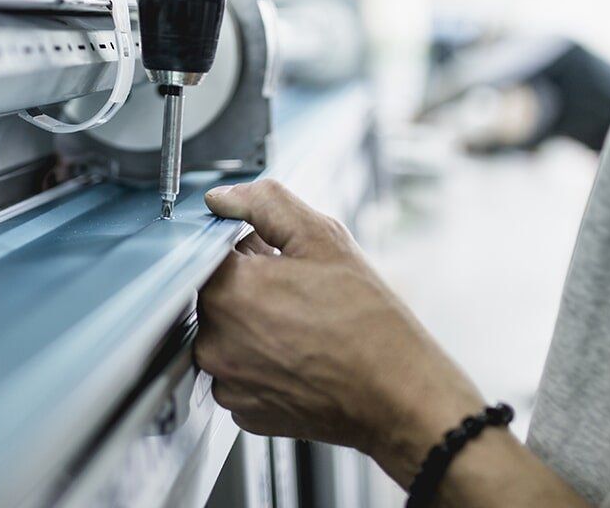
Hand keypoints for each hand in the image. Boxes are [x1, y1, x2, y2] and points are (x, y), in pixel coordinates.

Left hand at [195, 179, 483, 488]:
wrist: (397, 391)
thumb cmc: (366, 319)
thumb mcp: (321, 236)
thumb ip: (264, 203)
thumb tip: (224, 198)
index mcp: (227, 293)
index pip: (211, 249)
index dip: (248, 243)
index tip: (275, 251)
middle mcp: (215, 343)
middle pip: (218, 291)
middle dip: (251, 281)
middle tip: (299, 285)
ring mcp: (228, 383)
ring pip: (228, 332)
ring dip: (254, 320)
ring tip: (303, 320)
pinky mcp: (245, 412)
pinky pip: (240, 370)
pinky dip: (262, 358)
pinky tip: (300, 351)